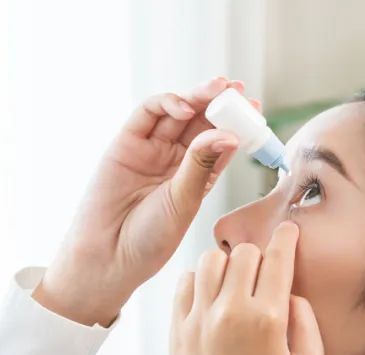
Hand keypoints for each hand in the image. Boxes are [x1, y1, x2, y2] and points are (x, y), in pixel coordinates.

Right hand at [32, 76, 262, 326]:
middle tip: (237, 89)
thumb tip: (228, 135)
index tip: (256, 111)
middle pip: (201, 121)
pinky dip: (167, 103)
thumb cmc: (150, 239)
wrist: (108, 255)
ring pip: (177, 112)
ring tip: (216, 89)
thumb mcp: (185, 201)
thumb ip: (202, 166)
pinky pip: (148, 113)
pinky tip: (185, 107)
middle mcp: (175, 160)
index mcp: (197, 176)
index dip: (238, 124)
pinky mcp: (126, 142)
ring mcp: (151, 149)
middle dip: (220, 101)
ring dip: (198, 97)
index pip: (221, 141)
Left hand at [169, 221, 325, 354]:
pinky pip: (185, 283)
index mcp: (267, 320)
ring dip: (228, 264)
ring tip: (236, 283)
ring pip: (211, 260)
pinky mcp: (176, 330)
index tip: (289, 231)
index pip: (277, 258)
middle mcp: (230, 312)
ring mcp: (198, 319)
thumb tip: (291, 296)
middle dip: (260, 255)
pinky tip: (211, 298)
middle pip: (244, 253)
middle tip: (265, 270)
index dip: (286, 238)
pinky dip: (200, 281)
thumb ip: (308, 325)